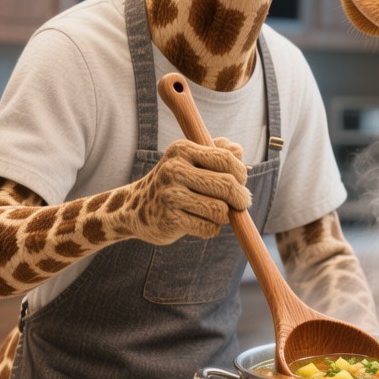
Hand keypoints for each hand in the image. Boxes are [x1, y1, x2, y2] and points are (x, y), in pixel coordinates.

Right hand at [125, 138, 251, 243]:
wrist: (135, 208)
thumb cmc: (173, 183)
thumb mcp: (190, 161)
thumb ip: (217, 152)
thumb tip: (238, 150)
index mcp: (182, 150)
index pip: (225, 159)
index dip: (241, 173)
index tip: (241, 182)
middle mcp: (174, 169)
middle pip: (226, 185)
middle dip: (241, 197)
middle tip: (242, 203)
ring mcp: (170, 195)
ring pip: (220, 209)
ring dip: (225, 216)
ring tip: (216, 213)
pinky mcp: (169, 219)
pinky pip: (208, 227)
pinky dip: (211, 228)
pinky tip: (201, 223)